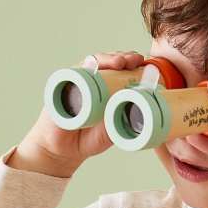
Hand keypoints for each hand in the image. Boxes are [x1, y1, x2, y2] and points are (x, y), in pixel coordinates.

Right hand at [10, 51, 146, 176]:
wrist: (64, 150)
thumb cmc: (89, 139)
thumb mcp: (111, 132)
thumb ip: (120, 121)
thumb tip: (138, 111)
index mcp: (108, 89)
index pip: (122, 70)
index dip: (133, 65)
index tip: (145, 65)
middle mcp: (93, 80)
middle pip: (109, 61)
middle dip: (123, 57)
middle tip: (134, 60)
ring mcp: (77, 80)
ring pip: (92, 62)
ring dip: (107, 59)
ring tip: (119, 62)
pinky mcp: (62, 86)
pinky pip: (72, 73)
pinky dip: (83, 67)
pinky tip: (92, 65)